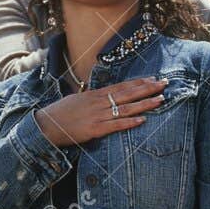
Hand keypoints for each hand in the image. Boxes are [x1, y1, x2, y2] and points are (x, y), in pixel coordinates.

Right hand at [34, 77, 165, 147]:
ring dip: (145, 104)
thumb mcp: (76, 100)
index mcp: (94, 94)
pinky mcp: (95, 129)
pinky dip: (130, 122)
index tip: (153, 78)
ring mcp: (97, 115)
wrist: (45, 126)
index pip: (121, 86)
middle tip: (164, 84)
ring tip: (160, 100)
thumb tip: (102, 95)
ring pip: (126, 108)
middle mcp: (98, 102)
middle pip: (128, 93)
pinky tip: (143, 120)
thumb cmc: (59, 114)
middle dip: (147, 88)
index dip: (138, 82)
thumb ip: (92, 98)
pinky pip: (116, 125)